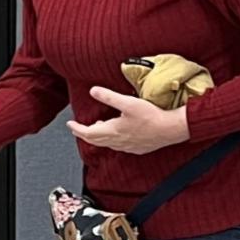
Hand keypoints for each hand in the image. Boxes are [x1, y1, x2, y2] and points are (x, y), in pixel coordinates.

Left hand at [68, 88, 191, 154]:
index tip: (70, 124)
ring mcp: (127, 146)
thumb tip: (93, 91)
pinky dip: (111, 141)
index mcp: (113, 131)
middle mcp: (118, 141)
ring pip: (107, 144)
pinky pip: (118, 146)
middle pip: (95, 141)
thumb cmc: (151, 116)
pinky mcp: (137, 148)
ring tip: (96, 129)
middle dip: (84, 134)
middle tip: (77, 128)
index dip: (77, 128)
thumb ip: (109, 97)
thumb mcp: (128, 102)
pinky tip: (116, 135)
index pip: (88, 133)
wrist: (170, 129)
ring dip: (98, 137)